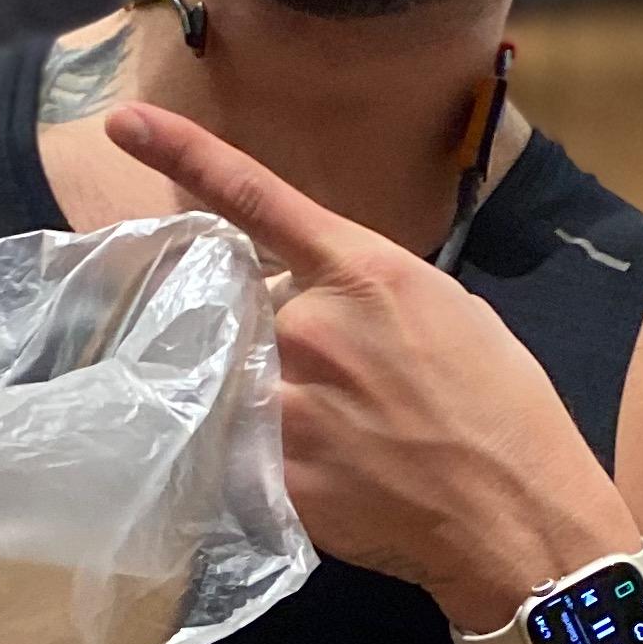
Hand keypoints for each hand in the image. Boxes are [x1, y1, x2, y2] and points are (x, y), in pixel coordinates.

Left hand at [104, 101, 628, 622]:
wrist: (517, 519)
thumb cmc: (505, 411)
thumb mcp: (451, 313)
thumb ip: (370, 290)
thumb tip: (321, 294)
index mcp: (363, 272)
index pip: (254, 197)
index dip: (182, 152)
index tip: (124, 124)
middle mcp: (311, 326)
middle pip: (248, 310)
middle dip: (285, 341)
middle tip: (360, 391)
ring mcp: (286, 402)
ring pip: (244, 382)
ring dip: (283, 403)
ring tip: (358, 442)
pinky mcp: (274, 473)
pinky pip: (248, 450)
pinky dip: (285, 461)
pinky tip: (345, 481)